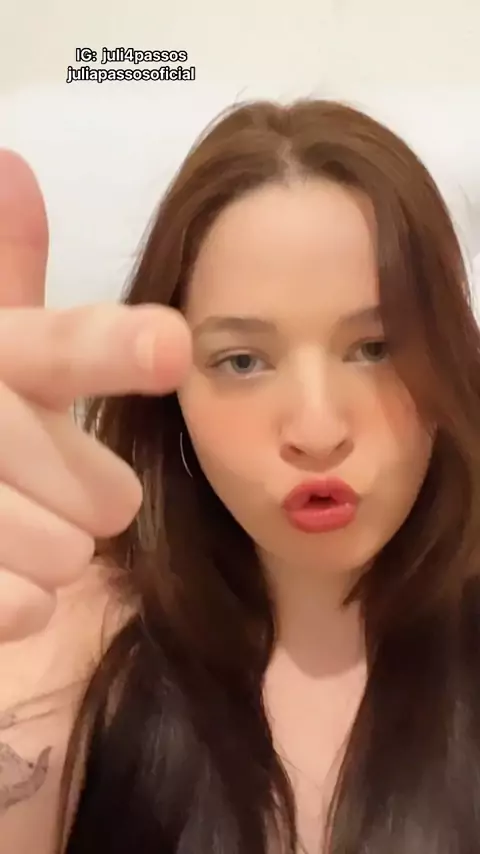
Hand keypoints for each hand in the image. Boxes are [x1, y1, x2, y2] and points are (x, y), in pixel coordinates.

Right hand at [0, 150, 191, 642]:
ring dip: (54, 546)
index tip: (172, 344)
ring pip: (63, 548)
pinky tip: (4, 585)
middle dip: (88, 488)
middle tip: (55, 485)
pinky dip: (19, 601)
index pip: (50, 350)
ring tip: (22, 531)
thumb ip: (4, 274)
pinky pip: (18, 605)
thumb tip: (12, 163)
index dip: (110, 349)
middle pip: (97, 482)